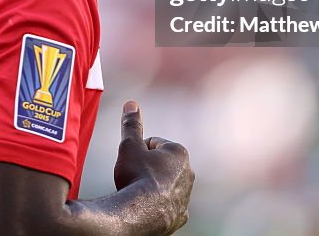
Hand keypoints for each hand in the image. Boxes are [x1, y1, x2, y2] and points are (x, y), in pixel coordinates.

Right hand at [113, 100, 193, 232]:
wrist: (139, 214)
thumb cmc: (136, 176)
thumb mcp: (129, 145)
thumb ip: (132, 124)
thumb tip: (131, 103)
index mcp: (179, 152)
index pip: (154, 144)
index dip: (138, 150)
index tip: (132, 161)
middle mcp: (188, 173)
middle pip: (161, 164)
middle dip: (148, 167)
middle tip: (134, 176)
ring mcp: (186, 196)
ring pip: (165, 185)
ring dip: (153, 186)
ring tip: (138, 192)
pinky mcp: (180, 215)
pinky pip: (168, 205)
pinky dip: (159, 205)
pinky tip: (148, 207)